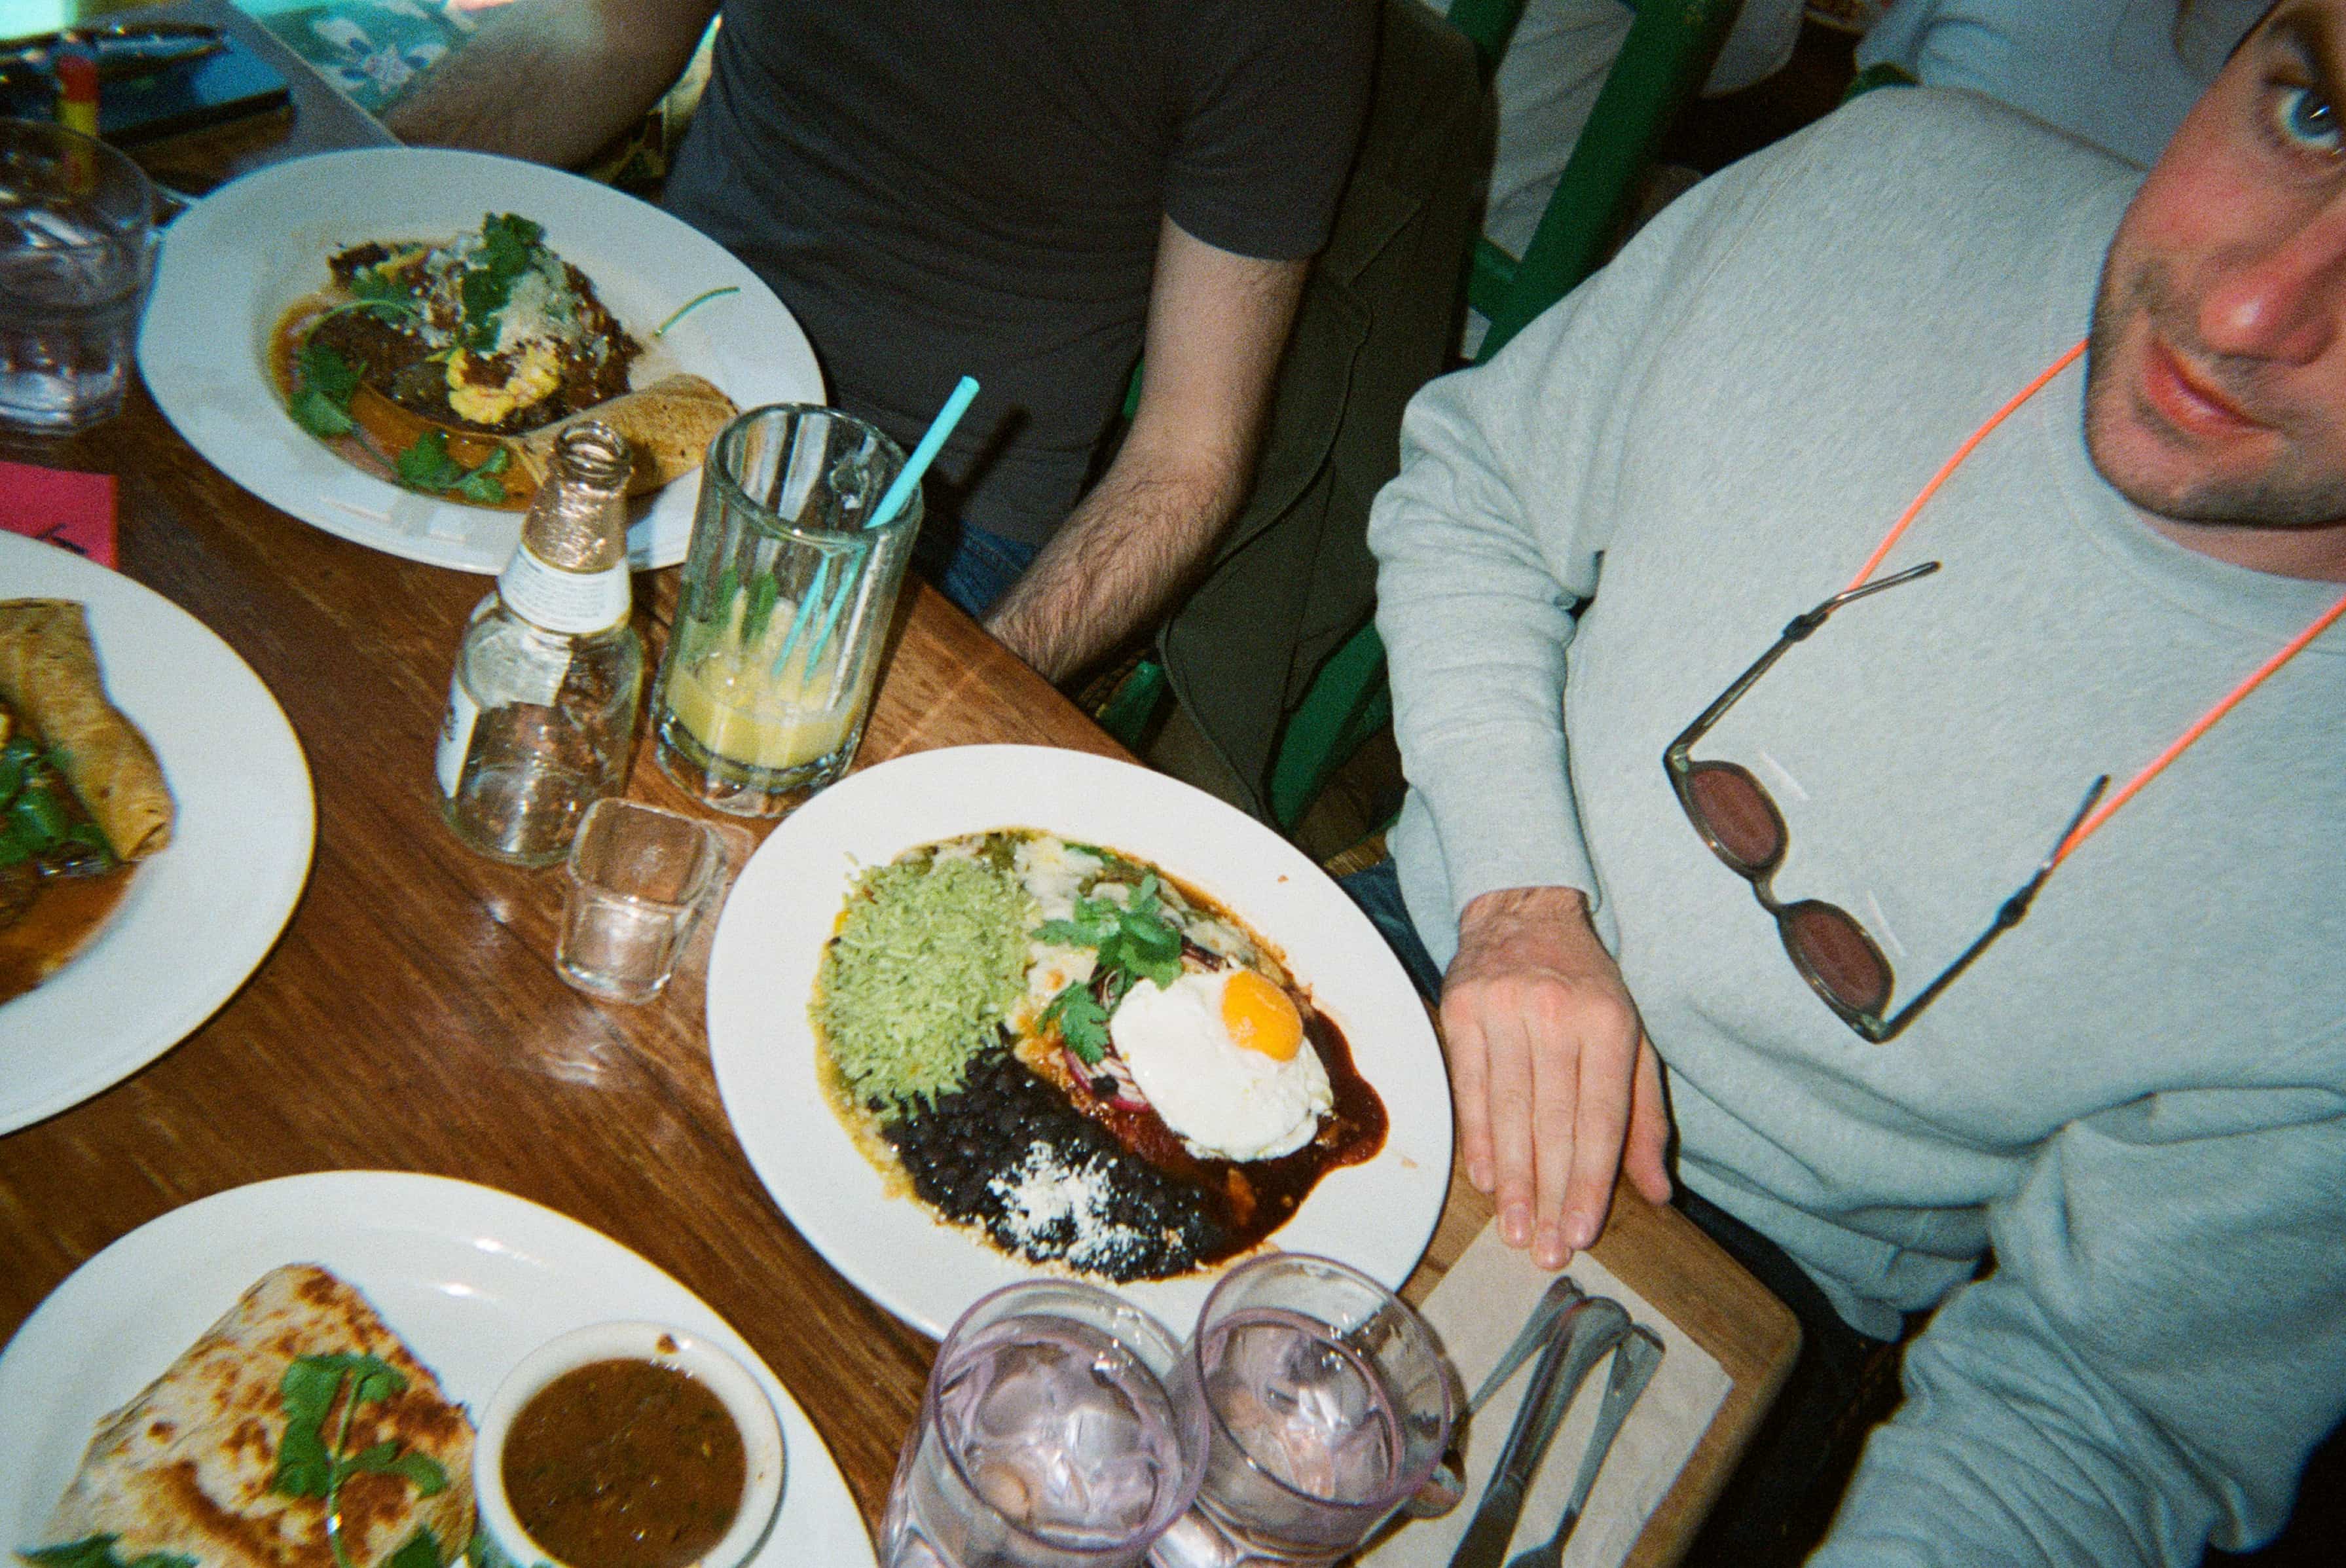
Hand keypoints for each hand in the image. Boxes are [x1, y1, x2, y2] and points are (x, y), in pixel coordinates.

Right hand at [1440, 885, 1672, 1268]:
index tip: (1580, 1232)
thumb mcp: (1632, 1040)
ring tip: (1513, 1229)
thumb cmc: (1586, 986)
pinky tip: (1484, 1178)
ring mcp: (1503, 1010)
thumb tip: (1658, 1194)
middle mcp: (1555, 1014)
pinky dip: (1477, 1137)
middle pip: (1553, 1122)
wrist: (1523, 910)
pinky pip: (1468, 1087)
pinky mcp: (1460, 1010)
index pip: (1600, 1118)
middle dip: (1548, 1194)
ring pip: (1508, 1111)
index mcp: (1608, 1023)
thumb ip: (1645, 1118)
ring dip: (1510, 1179)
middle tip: (1543, 1250)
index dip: (1589, 1181)